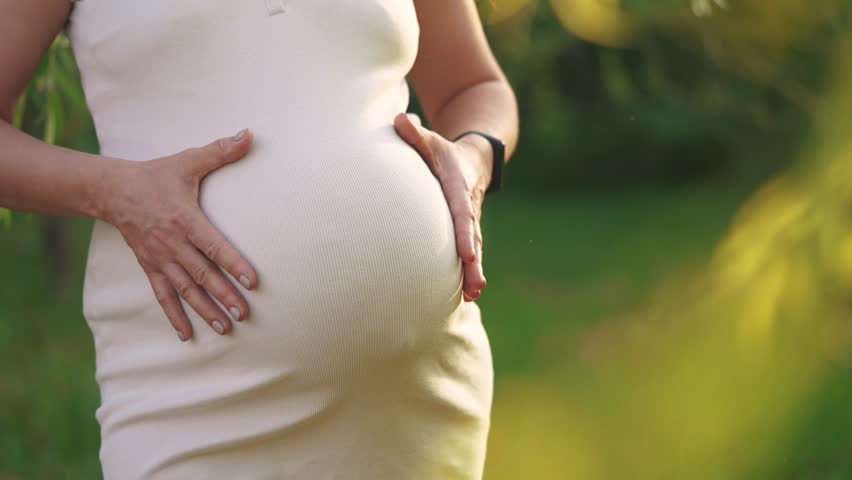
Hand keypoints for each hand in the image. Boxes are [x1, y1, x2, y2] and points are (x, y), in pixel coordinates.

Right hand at [100, 129, 258, 340]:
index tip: (253, 281)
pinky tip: (186, 336)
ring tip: (225, 328)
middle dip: (224, 295)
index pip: (214, 246)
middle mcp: (173, 244)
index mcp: (185, 219)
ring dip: (204, 310)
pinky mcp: (150, 267)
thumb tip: (250, 134)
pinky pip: (162, 296)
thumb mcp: (188, 160)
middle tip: (245, 314)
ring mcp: (160, 258)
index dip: (233, 263)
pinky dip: (173, 316)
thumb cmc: (156, 176)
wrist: (112, 190)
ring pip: (184, 290)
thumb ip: (220, 151)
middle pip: (202, 274)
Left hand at [393, 113, 490, 301]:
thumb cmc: (443, 152)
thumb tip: (399, 120)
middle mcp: (468, 207)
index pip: (462, 212)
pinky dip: (470, 271)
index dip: (463, 233)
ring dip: (474, 271)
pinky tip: (469, 295)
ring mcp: (471, 221)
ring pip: (474, 248)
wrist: (474, 159)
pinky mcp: (467, 231)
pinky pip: (470, 252)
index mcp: (458, 186)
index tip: (465, 253)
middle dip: (473, 261)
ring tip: (473, 294)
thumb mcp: (431, 139)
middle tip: (475, 284)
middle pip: (472, 237)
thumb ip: (415, 134)